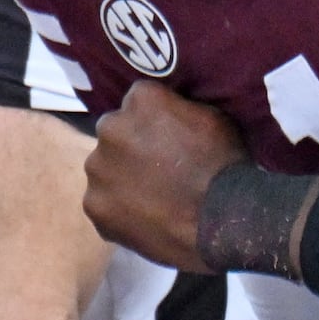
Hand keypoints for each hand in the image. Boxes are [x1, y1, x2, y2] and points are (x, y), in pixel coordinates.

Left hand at [84, 84, 249, 271]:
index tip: (169, 139)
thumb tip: (167, 113)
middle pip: (115, 132)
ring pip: (105, 168)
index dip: (154, 122)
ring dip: (121, 178)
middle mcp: (110, 127)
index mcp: (141, 99)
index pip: (138, 102)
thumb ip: (178, 109)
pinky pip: (103, 203)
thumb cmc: (224, 165)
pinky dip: (119, 210)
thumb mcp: (210, 117)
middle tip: (157, 170)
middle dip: (130, 146)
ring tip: (151, 199)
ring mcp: (98, 168)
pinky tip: (145, 219)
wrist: (222, 221)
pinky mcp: (94, 205)